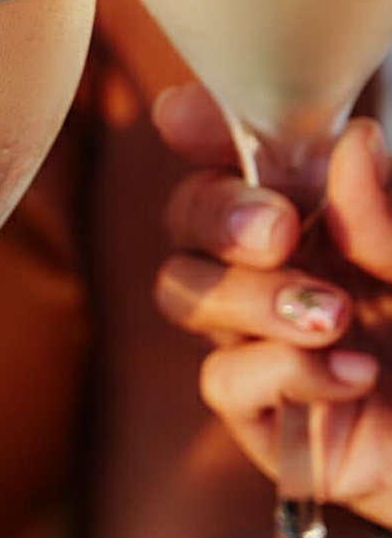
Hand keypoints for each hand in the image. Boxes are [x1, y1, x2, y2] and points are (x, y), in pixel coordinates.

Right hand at [152, 81, 391, 527]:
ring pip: (184, 290)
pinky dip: (284, 370)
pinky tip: (354, 375)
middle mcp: (291, 269)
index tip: (183, 118)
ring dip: (246, 294)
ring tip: (332, 315)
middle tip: (279, 231)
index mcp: (333, 215)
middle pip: (188, 217)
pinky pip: (224, 379)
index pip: (246, 155)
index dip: (202, 128)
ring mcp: (272, 342)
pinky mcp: (268, 419)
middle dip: (215, 213)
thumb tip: (347, 145)